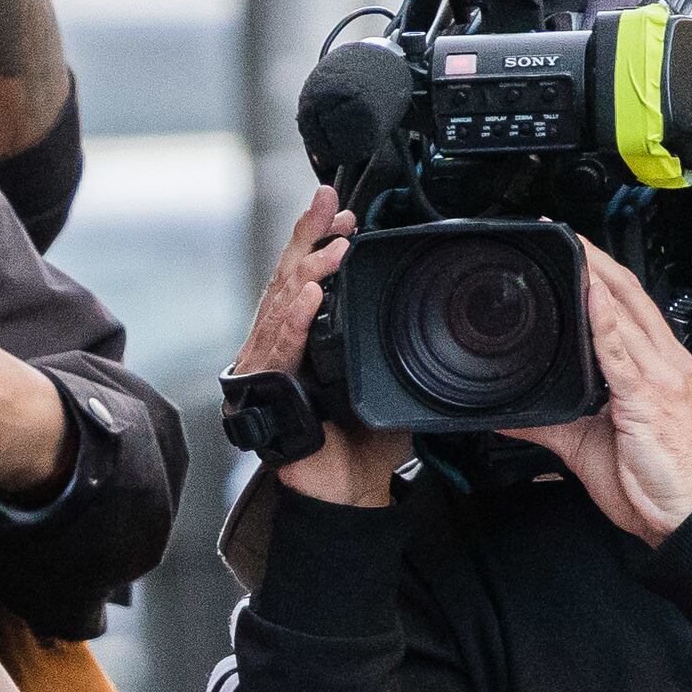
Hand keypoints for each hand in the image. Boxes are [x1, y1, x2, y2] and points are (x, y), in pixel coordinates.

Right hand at [232, 187, 397, 507]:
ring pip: (283, 306)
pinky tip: (307, 296)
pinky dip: (294, 322)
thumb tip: (422, 312)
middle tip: (327, 200)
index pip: (309, 278)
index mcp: (307, 337)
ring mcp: (271, 365)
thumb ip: (389, 344)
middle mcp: (282, 344)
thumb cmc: (363, 442)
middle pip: (289, 277)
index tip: (343, 214)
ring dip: (309, 271)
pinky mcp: (269, 392)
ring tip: (333, 244)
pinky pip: (281, 351)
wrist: (348, 490)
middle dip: (309, 236)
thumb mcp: (385, 378)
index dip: (322, 242)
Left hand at [514, 245, 691, 545]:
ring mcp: (661, 377)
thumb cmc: (651, 479)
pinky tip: (592, 298)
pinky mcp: (648, 398)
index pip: (630, 307)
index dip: (604, 274)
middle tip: (565, 233)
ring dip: (598, 278)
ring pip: (628, 315)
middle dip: (598, 261)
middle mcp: (665, 363)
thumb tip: (511, 415)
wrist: (684, 514)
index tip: (575, 250)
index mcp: (656, 367)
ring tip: (572, 250)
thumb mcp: (588, 442)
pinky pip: (623, 353)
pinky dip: (606, 323)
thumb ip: (552, 421)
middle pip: (631, 296)